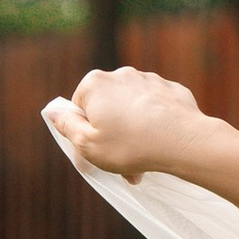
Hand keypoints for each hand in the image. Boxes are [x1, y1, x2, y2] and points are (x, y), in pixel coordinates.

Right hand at [48, 68, 213, 184]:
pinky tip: (163, 145)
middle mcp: (122, 74)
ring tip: (144, 160)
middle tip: (123, 163)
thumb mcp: (87, 144)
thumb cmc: (132, 146)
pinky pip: (157, 110)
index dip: (86, 132)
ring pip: (134, 110)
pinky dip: (157, 125)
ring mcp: (150, 80)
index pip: (79, 108)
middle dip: (113, 135)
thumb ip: (66, 126)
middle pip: (108, 108)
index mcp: (95, 83)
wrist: (186, 142)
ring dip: (135, 133)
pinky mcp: (172, 90)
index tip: (98, 150)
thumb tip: (52, 111)